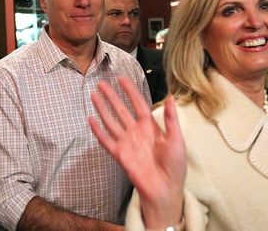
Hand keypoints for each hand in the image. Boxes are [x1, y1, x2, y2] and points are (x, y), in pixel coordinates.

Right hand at [89, 77, 185, 228]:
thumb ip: (171, 119)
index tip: (122, 79)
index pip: (137, 103)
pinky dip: (97, 131)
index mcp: (150, 126)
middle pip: (120, 109)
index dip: (130, 91)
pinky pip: (106, 140)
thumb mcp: (176, 139)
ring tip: (93, 96)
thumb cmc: (174, 165)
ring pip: (111, 121)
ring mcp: (126, 142)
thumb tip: (171, 97)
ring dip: (102, 109)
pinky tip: (90, 120)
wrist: (165, 188)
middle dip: (111, 96)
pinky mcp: (119, 154)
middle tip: (101, 83)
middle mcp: (136, 131)